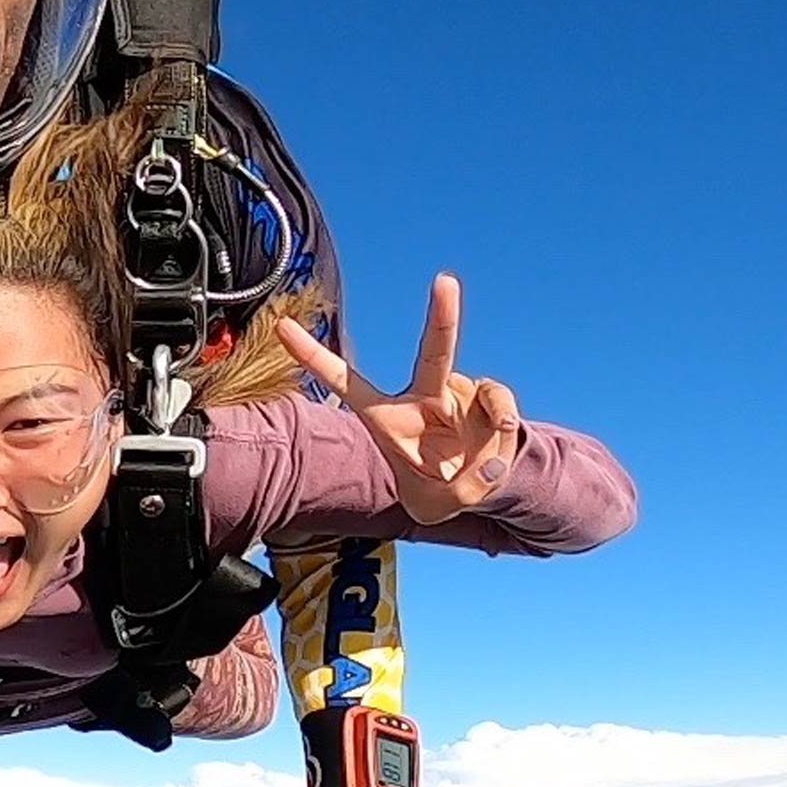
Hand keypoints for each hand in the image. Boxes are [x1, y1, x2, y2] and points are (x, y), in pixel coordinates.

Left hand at [276, 274, 519, 525]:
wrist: (472, 488)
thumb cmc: (435, 489)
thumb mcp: (436, 508)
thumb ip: (461, 492)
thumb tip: (492, 462)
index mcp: (384, 418)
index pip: (344, 381)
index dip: (312, 354)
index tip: (280, 324)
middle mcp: (421, 397)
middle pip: (432, 352)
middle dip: (442, 316)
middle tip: (446, 279)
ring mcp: (457, 395)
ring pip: (483, 392)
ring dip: (494, 432)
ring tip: (484, 468)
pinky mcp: (488, 400)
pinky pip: (503, 407)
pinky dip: (506, 435)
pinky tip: (500, 456)